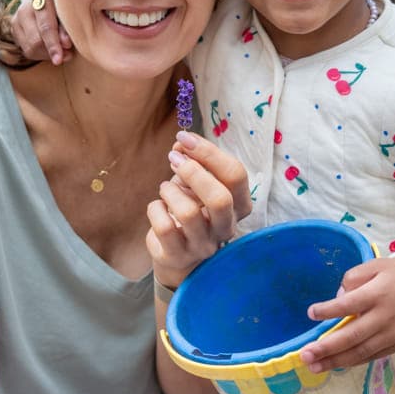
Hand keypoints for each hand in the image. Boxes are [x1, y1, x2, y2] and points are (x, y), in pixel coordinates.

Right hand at [11, 0, 72, 63]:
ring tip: (62, 52)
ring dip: (48, 55)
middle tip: (68, 54)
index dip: (53, 45)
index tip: (59, 60)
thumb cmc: (62, 6)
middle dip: (52, 51)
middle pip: (36, 41)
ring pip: (30, 49)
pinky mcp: (14, 30)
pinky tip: (50, 49)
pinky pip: (27, 51)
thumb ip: (67, 28)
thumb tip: (66, 45)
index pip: (45, 27)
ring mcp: (16, 19)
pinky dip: (41, 55)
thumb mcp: (67, 12)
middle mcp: (24, 9)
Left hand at [146, 131, 250, 289]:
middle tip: (174, 159)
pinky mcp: (178, 255)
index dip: (209, 152)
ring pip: (188, 213)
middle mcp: (226, 228)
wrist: (176, 252)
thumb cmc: (191, 208)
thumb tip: (181, 143)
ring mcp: (203, 245)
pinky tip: (158, 208)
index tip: (185, 138)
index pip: (236, 175)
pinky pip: (164, 227)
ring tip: (165, 188)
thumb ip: (193, 161)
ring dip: (170, 191)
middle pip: (220, 198)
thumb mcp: (196, 183)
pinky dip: (155, 209)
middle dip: (193, 172)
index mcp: (239, 205)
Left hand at [299, 257, 394, 371]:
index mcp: (378, 294)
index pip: (349, 304)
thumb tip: (338, 297)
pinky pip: (370, 357)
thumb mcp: (378, 266)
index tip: (311, 313)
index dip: (329, 310)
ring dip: (335, 361)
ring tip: (313, 366)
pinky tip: (334, 365)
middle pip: (352, 336)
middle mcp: (383, 318)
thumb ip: (354, 277)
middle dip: (327, 347)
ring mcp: (390, 335)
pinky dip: (352, 362)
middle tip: (305, 355)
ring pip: (360, 352)